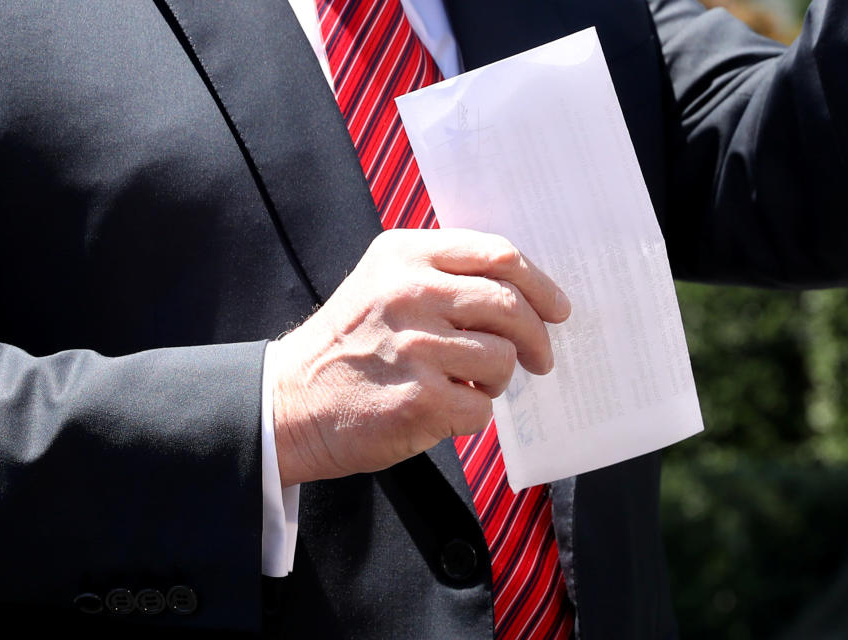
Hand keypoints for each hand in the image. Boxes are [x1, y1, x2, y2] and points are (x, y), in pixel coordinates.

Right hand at [272, 228, 571, 485]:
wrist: (291, 402)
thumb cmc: (350, 343)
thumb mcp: (384, 282)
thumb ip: (444, 275)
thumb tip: (525, 293)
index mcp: (406, 255)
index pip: (498, 255)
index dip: (540, 284)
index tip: (556, 308)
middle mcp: (410, 293)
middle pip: (511, 305)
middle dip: (538, 336)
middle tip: (541, 357)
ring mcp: (415, 346)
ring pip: (503, 358)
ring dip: (496, 379)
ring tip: (467, 384)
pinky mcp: (419, 398)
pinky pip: (481, 406)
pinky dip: (472, 413)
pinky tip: (444, 408)